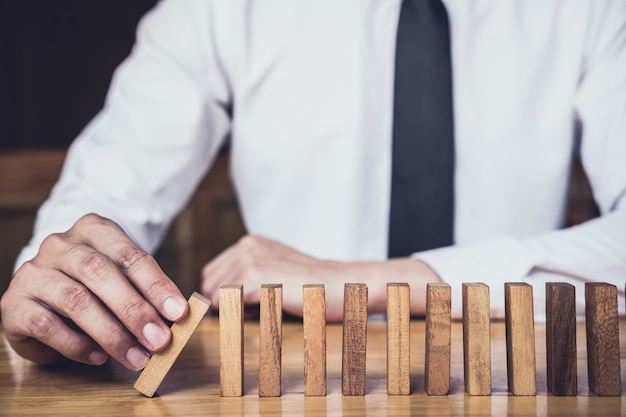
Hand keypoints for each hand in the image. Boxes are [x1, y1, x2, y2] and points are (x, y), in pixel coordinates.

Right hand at [0, 213, 188, 370]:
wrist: (43, 292)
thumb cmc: (94, 285)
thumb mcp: (122, 278)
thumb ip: (144, 292)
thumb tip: (173, 320)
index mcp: (94, 230)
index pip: (129, 255)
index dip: (156, 285)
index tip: (178, 312)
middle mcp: (61, 244)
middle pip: (100, 272)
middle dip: (134, 310)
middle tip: (159, 340)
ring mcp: (34, 272)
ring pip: (75, 300)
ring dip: (111, 333)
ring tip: (135, 357)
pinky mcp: (14, 303)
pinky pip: (47, 325)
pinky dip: (76, 345)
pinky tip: (97, 357)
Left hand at [201, 234, 441, 320]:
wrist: (344, 286)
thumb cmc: (313, 289)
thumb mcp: (277, 274)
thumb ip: (249, 279)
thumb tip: (216, 303)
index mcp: (250, 243)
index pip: (211, 275)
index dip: (221, 297)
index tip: (243, 309)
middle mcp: (247, 246)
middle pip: (208, 285)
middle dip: (224, 304)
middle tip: (256, 312)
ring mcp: (250, 259)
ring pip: (215, 297)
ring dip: (233, 311)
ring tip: (266, 310)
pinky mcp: (255, 276)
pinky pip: (225, 303)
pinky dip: (238, 316)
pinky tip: (266, 313)